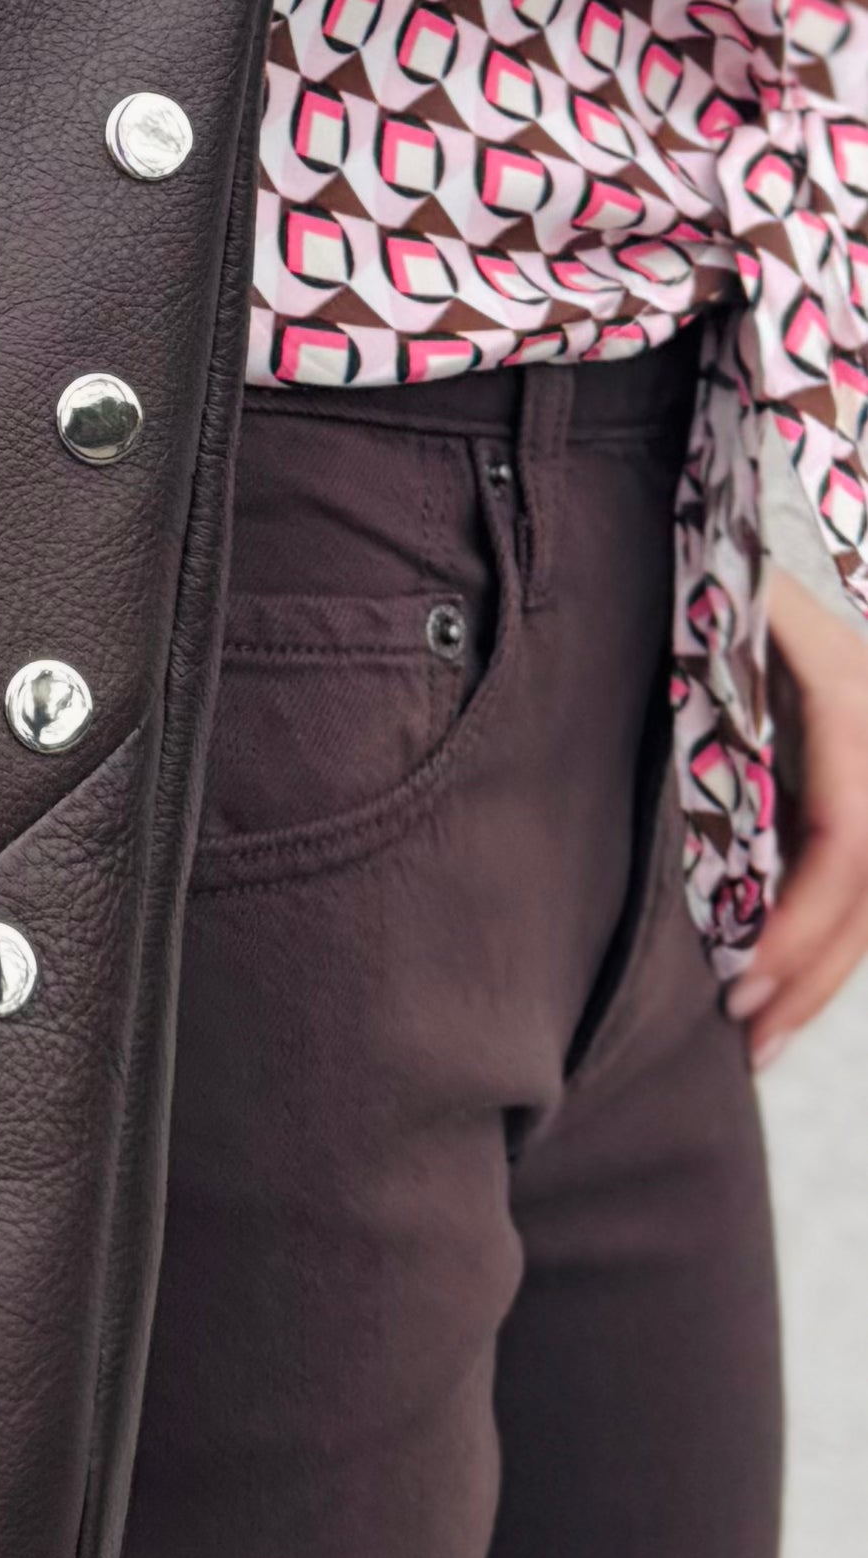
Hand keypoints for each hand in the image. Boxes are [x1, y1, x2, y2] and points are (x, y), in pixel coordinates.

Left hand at [730, 566, 867, 1071]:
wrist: (736, 523)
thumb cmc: (708, 578)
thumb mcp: (719, 624)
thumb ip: (719, 695)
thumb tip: (705, 813)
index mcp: (847, 703)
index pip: (847, 838)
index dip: (802, 919)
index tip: (743, 977)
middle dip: (813, 969)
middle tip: (744, 1032)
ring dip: (824, 969)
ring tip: (763, 1035)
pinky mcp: (857, 776)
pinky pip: (859, 872)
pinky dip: (826, 933)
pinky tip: (784, 984)